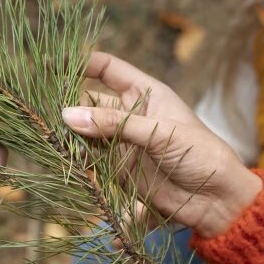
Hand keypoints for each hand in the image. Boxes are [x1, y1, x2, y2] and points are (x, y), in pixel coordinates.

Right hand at [61, 52, 261, 237]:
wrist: (218, 199)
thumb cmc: (201, 154)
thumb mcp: (160, 134)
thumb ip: (115, 125)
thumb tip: (68, 116)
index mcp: (146, 93)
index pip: (107, 69)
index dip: (80, 63)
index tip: (52, 65)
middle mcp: (131, 115)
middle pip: (90, 103)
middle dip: (69, 107)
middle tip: (46, 115)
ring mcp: (124, 143)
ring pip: (87, 134)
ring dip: (71, 137)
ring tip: (51, 139)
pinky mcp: (121, 171)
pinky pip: (93, 163)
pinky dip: (79, 162)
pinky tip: (66, 162)